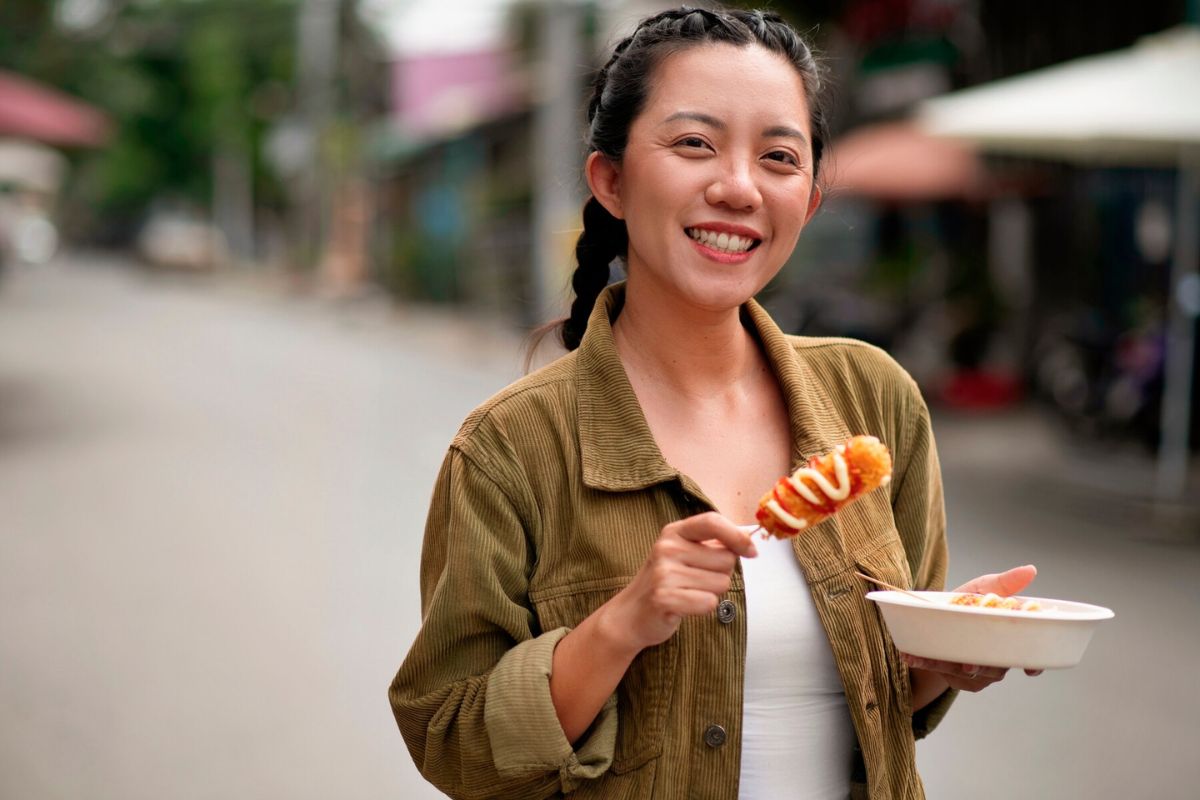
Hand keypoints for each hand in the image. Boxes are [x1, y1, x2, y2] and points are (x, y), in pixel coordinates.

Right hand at [605, 512, 756, 652]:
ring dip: (711, 593)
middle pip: (726, 560)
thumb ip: (713, 544)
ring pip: (721, 584)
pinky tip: (684, 606)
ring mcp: (664, 573)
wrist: (631, 614)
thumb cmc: (665, 582)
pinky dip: (703, 608)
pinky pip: (709, 602)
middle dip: (720, 574)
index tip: (752, 551)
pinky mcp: (664, 598)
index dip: (738, 536)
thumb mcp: (683, 553)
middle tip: (695, 581)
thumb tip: (749, 543)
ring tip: (687, 593)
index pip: (713, 522)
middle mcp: (667, 548)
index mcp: (674, 532)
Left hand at [903, 565, 1042, 699]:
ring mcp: (982, 673)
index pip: (1030, 655)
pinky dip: (929, 664)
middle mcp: (1000, 658)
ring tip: (928, 655)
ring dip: (947, 665)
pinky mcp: (961, 680)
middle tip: (968, 664)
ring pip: (971, 674)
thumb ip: (1004, 583)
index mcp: (1009, 636)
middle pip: (997, 668)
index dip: (1033, 664)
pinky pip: (947, 675)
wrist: (935, 618)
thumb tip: (1030, 570)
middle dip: (981, 665)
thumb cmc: (965, 602)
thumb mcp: (982, 588)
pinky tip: (912, 656)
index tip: (1029, 668)